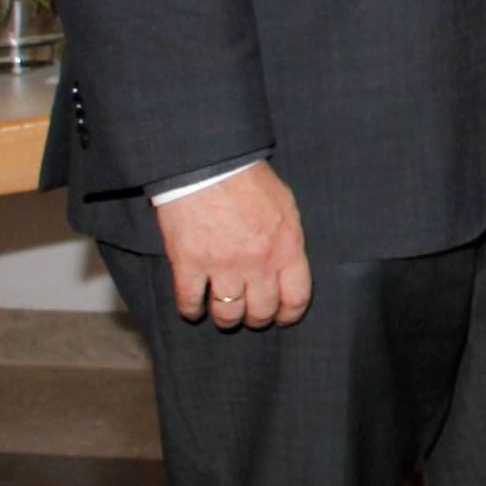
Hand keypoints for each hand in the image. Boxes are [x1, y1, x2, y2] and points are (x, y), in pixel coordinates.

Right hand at [154, 163, 312, 329]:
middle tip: (251, 316)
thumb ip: (288, 238)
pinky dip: (191, 310)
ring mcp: (222, 266)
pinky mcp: (189, 264)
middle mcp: (258, 262)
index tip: (283, 318)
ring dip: (226, 319)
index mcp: (286, 247)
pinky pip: (190, 302)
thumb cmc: (249, 181)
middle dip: (257, 319)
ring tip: (224, 315)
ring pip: (227, 313)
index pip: (296, 297)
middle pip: (261, 310)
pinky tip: (193, 309)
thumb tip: (288, 262)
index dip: (289, 314)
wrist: (209, 165)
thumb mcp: (285, 206)